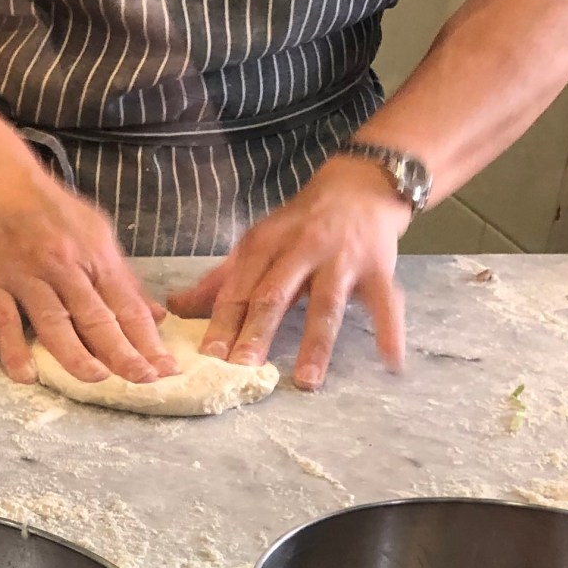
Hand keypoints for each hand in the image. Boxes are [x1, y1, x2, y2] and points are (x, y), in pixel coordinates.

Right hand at [0, 150, 175, 384]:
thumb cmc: (48, 208)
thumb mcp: (95, 231)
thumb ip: (123, 276)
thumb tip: (155, 316)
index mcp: (93, 254)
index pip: (126, 305)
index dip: (147, 339)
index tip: (165, 369)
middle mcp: (63, 266)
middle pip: (96, 317)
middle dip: (123, 353)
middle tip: (143, 381)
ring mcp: (24, 276)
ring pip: (54, 322)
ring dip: (77, 355)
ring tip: (97, 380)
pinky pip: (3, 321)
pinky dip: (13, 350)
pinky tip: (26, 375)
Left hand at [168, 156, 410, 390]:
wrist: (359, 186)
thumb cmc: (300, 225)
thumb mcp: (258, 245)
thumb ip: (221, 281)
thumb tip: (175, 308)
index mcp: (264, 245)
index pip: (237, 289)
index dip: (222, 323)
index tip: (209, 356)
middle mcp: (300, 250)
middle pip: (275, 295)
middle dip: (258, 332)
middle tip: (243, 368)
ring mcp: (341, 259)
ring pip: (326, 304)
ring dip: (316, 345)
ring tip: (306, 381)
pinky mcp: (378, 267)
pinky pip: (384, 303)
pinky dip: (390, 331)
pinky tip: (391, 363)